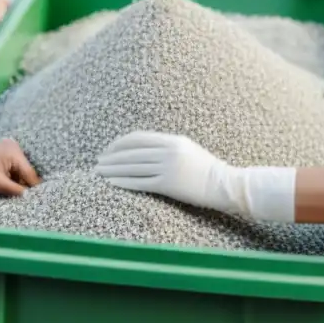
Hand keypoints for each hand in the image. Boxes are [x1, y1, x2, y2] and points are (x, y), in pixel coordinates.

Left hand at [0, 138, 40, 195]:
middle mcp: (12, 146)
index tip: (33, 202)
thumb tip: (31, 196)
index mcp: (14, 151)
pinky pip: (8, 167)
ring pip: (16, 170)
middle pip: (24, 171)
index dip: (31, 189)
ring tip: (6, 191)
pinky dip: (6, 176)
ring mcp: (4, 148)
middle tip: (16, 198)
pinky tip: (0, 184)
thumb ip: (17, 190)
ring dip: (13, 181)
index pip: (30, 174)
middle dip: (20, 184)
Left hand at [95, 131, 295, 221]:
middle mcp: (168, 151)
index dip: (119, 143)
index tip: (108, 150)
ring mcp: (168, 168)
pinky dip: (123, 182)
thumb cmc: (208, 170)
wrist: (226, 185)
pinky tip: (112, 183)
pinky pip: (140, 182)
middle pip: (131, 152)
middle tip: (97, 162)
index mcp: (173, 140)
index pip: (138, 138)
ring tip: (99, 173)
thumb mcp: (188, 150)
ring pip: (132, 167)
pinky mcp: (169, 185)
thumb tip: (144, 151)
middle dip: (111, 157)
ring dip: (113, 170)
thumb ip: (168, 148)